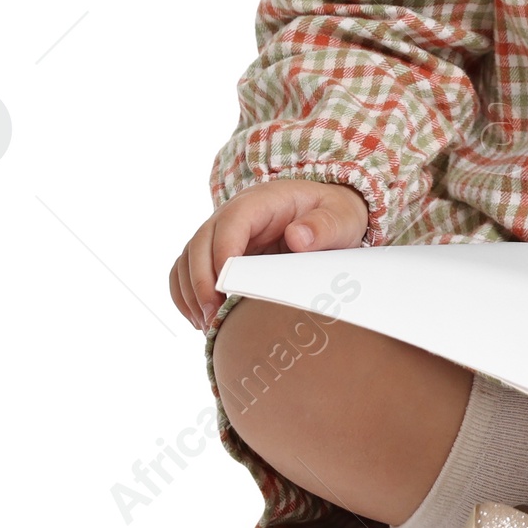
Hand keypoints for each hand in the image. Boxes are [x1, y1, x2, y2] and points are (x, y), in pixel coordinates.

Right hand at [168, 179, 368, 330]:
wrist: (331, 216)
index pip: (230, 223)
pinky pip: (187, 270)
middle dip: (201, 282)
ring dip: (190, 292)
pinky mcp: (218, 253)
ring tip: (207, 325)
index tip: (225, 289)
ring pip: (188, 258)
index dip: (222, 255)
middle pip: (200, 242)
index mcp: (262, 201)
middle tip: (212, 318)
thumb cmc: (335, 215)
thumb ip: (324, 226)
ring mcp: (223, 233)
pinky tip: (200, 320)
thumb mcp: (341, 218)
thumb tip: (296, 238)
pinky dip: (186, 295)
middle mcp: (235, 214)